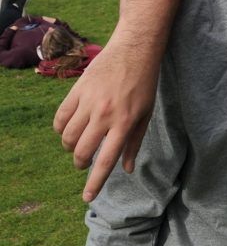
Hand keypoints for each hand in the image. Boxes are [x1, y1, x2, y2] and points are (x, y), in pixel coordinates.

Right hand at [53, 34, 159, 201]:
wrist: (135, 48)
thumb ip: (134, 142)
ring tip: (78, 143)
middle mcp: (105, 114)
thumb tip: (126, 169)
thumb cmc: (144, 82)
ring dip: (71, 147)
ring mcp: (89, 101)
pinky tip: (69, 127)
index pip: (106, 161)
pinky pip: (60, 117)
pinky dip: (61, 128)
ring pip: (68, 137)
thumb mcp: (146, 113)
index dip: (95, 183)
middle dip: (81, 163)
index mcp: (124, 122)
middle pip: (82, 152)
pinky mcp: (78, 89)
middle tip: (85, 161)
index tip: (87, 197)